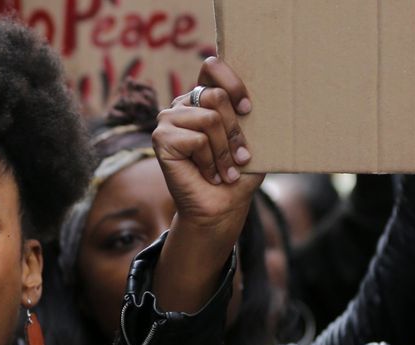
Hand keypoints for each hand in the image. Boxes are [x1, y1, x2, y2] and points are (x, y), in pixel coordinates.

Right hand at [153, 57, 262, 240]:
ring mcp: (168, 120)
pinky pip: (197, 139)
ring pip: (209, 118)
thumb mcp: (251, 136)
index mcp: (202, 97)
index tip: (249, 109)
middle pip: (216, 96)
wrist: (222, 207)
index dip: (233, 83)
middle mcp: (183, 105)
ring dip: (224, 151)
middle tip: (241, 157)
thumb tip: (254, 98)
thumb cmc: (238, 171)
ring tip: (226, 171)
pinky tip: (208, 175)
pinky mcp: (160, 138)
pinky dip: (209, 162)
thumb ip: (246, 112)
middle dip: (235, 131)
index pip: (212, 67)